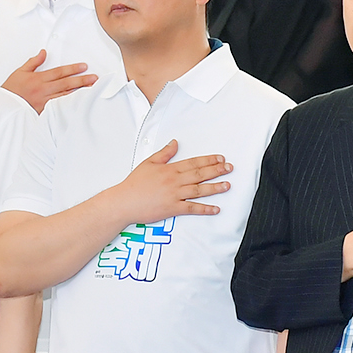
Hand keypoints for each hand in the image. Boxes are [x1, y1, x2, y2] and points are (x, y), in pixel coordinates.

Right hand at [0, 48, 97, 111]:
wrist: (3, 107)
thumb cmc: (10, 90)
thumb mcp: (20, 72)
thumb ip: (33, 62)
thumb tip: (43, 53)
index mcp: (38, 79)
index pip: (59, 72)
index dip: (72, 69)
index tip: (84, 67)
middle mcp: (43, 90)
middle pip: (66, 84)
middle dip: (81, 80)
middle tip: (94, 78)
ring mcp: (44, 101)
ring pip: (65, 96)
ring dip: (79, 92)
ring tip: (91, 89)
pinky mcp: (44, 111)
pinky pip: (60, 107)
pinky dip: (70, 105)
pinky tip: (78, 103)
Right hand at [107, 139, 230, 223]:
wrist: (123, 202)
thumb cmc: (133, 185)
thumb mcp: (148, 164)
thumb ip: (164, 153)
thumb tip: (174, 143)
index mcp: (169, 169)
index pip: (193, 162)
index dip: (209, 160)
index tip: (220, 159)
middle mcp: (174, 181)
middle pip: (200, 174)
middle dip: (217, 170)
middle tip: (229, 168)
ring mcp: (174, 195)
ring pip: (199, 190)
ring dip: (215, 188)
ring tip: (227, 185)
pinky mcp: (172, 208)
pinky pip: (192, 208)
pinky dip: (205, 209)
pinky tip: (215, 209)